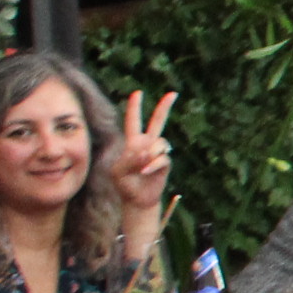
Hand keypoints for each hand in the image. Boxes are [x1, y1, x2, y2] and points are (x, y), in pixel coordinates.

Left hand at [107, 89, 176, 213]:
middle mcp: (147, 144)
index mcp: (133, 142)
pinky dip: (152, 165)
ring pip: (159, 143)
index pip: (133, 121)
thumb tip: (147, 153)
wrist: (137, 199)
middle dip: (164, 107)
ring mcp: (158, 153)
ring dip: (149, 154)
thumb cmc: (124, 183)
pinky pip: (161, 158)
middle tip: (173, 94)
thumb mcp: (118, 171)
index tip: (137, 93)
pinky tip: (145, 172)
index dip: (135, 107)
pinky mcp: (165, 163)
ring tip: (141, 168)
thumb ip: (129, 159)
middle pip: (158, 122)